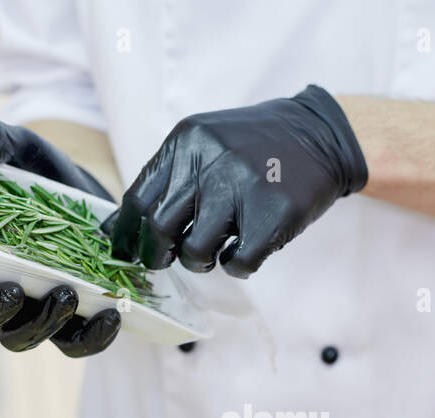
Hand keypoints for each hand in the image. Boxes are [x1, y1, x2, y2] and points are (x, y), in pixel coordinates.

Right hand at [0, 106, 120, 356]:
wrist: (96, 199)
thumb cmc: (43, 176)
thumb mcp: (21, 151)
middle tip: (16, 290)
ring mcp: (30, 310)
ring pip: (20, 337)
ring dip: (40, 324)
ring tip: (68, 293)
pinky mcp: (70, 322)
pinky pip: (73, 345)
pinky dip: (90, 339)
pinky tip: (111, 316)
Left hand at [105, 84, 367, 277]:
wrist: (317, 135)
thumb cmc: (253, 149)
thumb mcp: (205, 146)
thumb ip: (167, 179)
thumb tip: (117, 229)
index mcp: (186, 143)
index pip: (138, 199)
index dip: (126, 235)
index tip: (126, 254)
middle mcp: (211, 162)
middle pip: (160, 229)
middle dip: (157, 255)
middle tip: (166, 260)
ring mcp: (243, 188)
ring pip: (196, 251)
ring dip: (200, 261)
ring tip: (215, 250)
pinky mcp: (274, 215)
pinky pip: (238, 262)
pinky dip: (236, 265)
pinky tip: (243, 249)